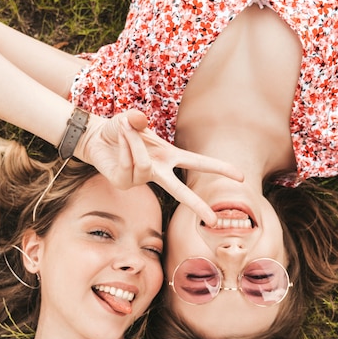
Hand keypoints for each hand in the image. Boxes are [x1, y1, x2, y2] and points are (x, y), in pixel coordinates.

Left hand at [74, 109, 243, 226]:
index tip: (241, 177)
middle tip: (214, 220)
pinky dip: (124, 145)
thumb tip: (139, 120)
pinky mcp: (124, 183)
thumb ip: (136, 119)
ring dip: (135, 142)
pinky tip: (118, 138)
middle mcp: (157, 171)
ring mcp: (141, 180)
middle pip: (180, 191)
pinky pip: (130, 164)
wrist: (95, 138)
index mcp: (168, 157)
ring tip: (125, 128)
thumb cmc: (119, 130)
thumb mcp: (131, 120)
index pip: (197, 164)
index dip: (219, 169)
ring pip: (146, 164)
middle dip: (197, 204)